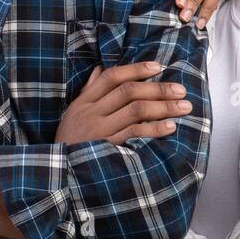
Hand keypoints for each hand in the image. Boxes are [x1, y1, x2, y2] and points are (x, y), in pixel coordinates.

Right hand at [56, 61, 191, 144]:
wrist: (56, 171)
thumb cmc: (69, 140)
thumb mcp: (74, 112)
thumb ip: (88, 90)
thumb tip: (99, 68)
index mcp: (85, 101)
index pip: (111, 76)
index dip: (136, 69)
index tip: (158, 67)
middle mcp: (92, 112)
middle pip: (128, 91)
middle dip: (158, 88)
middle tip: (181, 90)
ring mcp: (99, 129)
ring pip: (135, 110)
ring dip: (163, 106)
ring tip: (183, 106)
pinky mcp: (107, 147)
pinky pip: (134, 133)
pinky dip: (154, 129)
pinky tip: (170, 126)